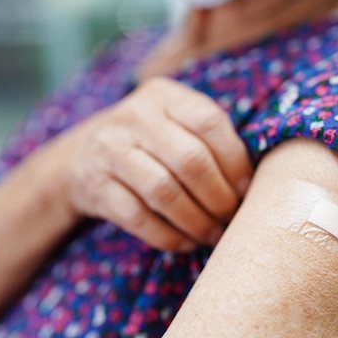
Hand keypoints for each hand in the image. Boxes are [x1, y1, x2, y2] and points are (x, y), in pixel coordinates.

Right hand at [44, 77, 252, 250]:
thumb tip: (254, 184)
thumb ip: (209, 139)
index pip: (209, 122)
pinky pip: (137, 217)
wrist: (82, 155)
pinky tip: (185, 241)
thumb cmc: (150, 142)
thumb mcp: (174, 122)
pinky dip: (167, 235)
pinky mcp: (94, 185)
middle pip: (190, 160)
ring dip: (196, 220)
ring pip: (164, 191)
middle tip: (231, 217)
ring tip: (212, 234)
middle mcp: (135, 115)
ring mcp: (109, 149)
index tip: (247, 189)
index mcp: (165, 95)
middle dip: (219, 197)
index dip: (235, 161)